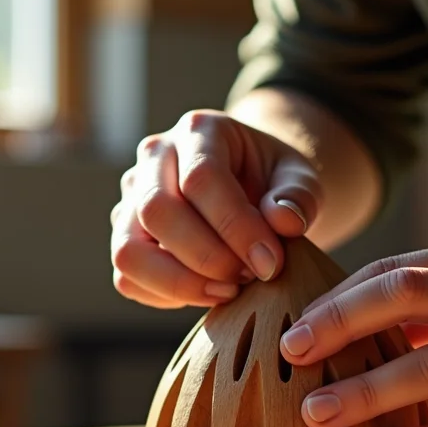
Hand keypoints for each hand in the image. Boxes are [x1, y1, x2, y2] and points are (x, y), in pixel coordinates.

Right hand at [110, 109, 322, 308]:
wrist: (253, 189)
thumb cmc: (275, 182)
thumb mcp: (301, 178)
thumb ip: (299, 196)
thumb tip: (282, 220)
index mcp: (199, 130)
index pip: (201, 177)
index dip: (236, 227)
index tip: (270, 263)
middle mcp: (154, 158)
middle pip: (156, 210)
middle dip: (207, 257)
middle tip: (249, 277)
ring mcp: (131, 198)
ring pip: (128, 250)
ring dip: (179, 282)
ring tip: (227, 290)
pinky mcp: (126, 237)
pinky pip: (128, 278)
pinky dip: (167, 295)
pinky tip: (207, 291)